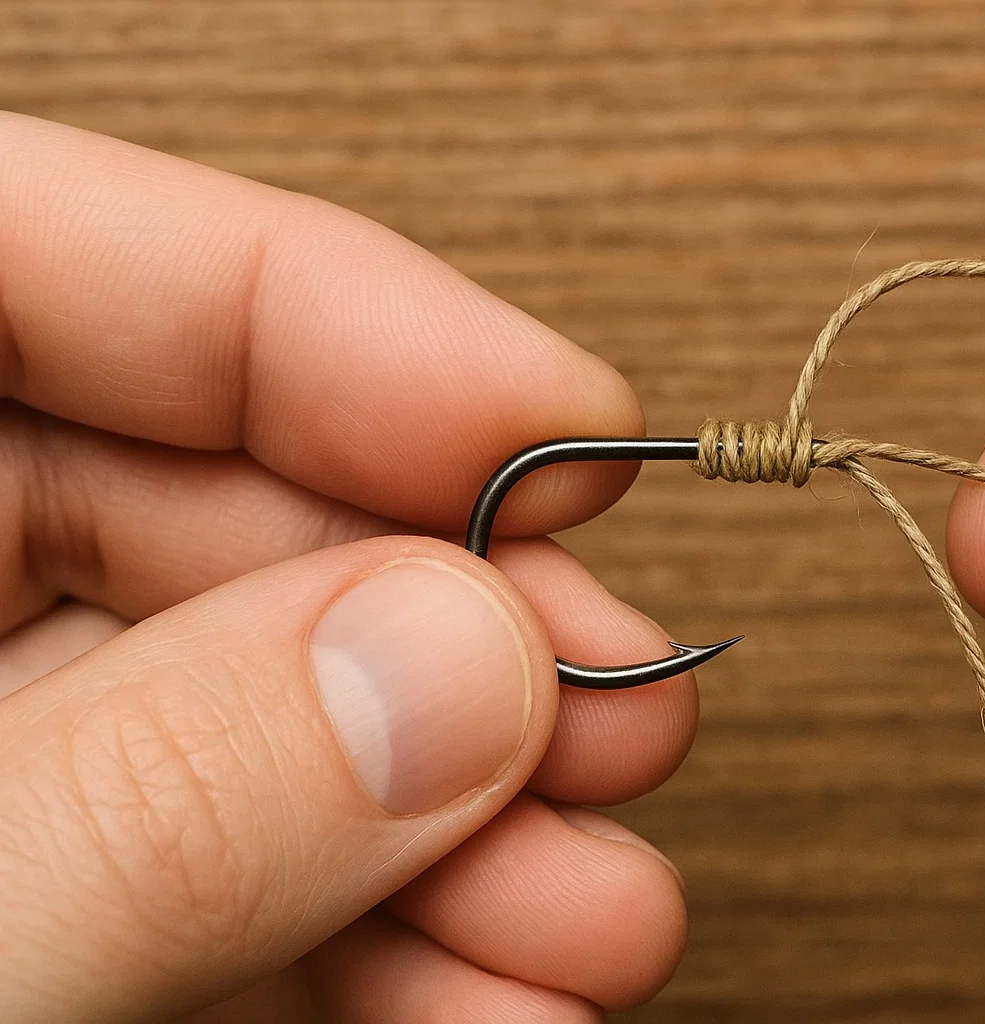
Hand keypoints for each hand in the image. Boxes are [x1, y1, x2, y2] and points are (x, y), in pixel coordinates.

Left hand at [0, 113, 692, 1021]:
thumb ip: (140, 800)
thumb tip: (452, 668)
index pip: (33, 256)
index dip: (315, 304)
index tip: (551, 421)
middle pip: (208, 491)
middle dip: (452, 618)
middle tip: (614, 699)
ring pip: (263, 700)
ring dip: (468, 811)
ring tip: (595, 908)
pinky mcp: (50, 901)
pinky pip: (240, 866)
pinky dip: (392, 934)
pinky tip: (501, 990)